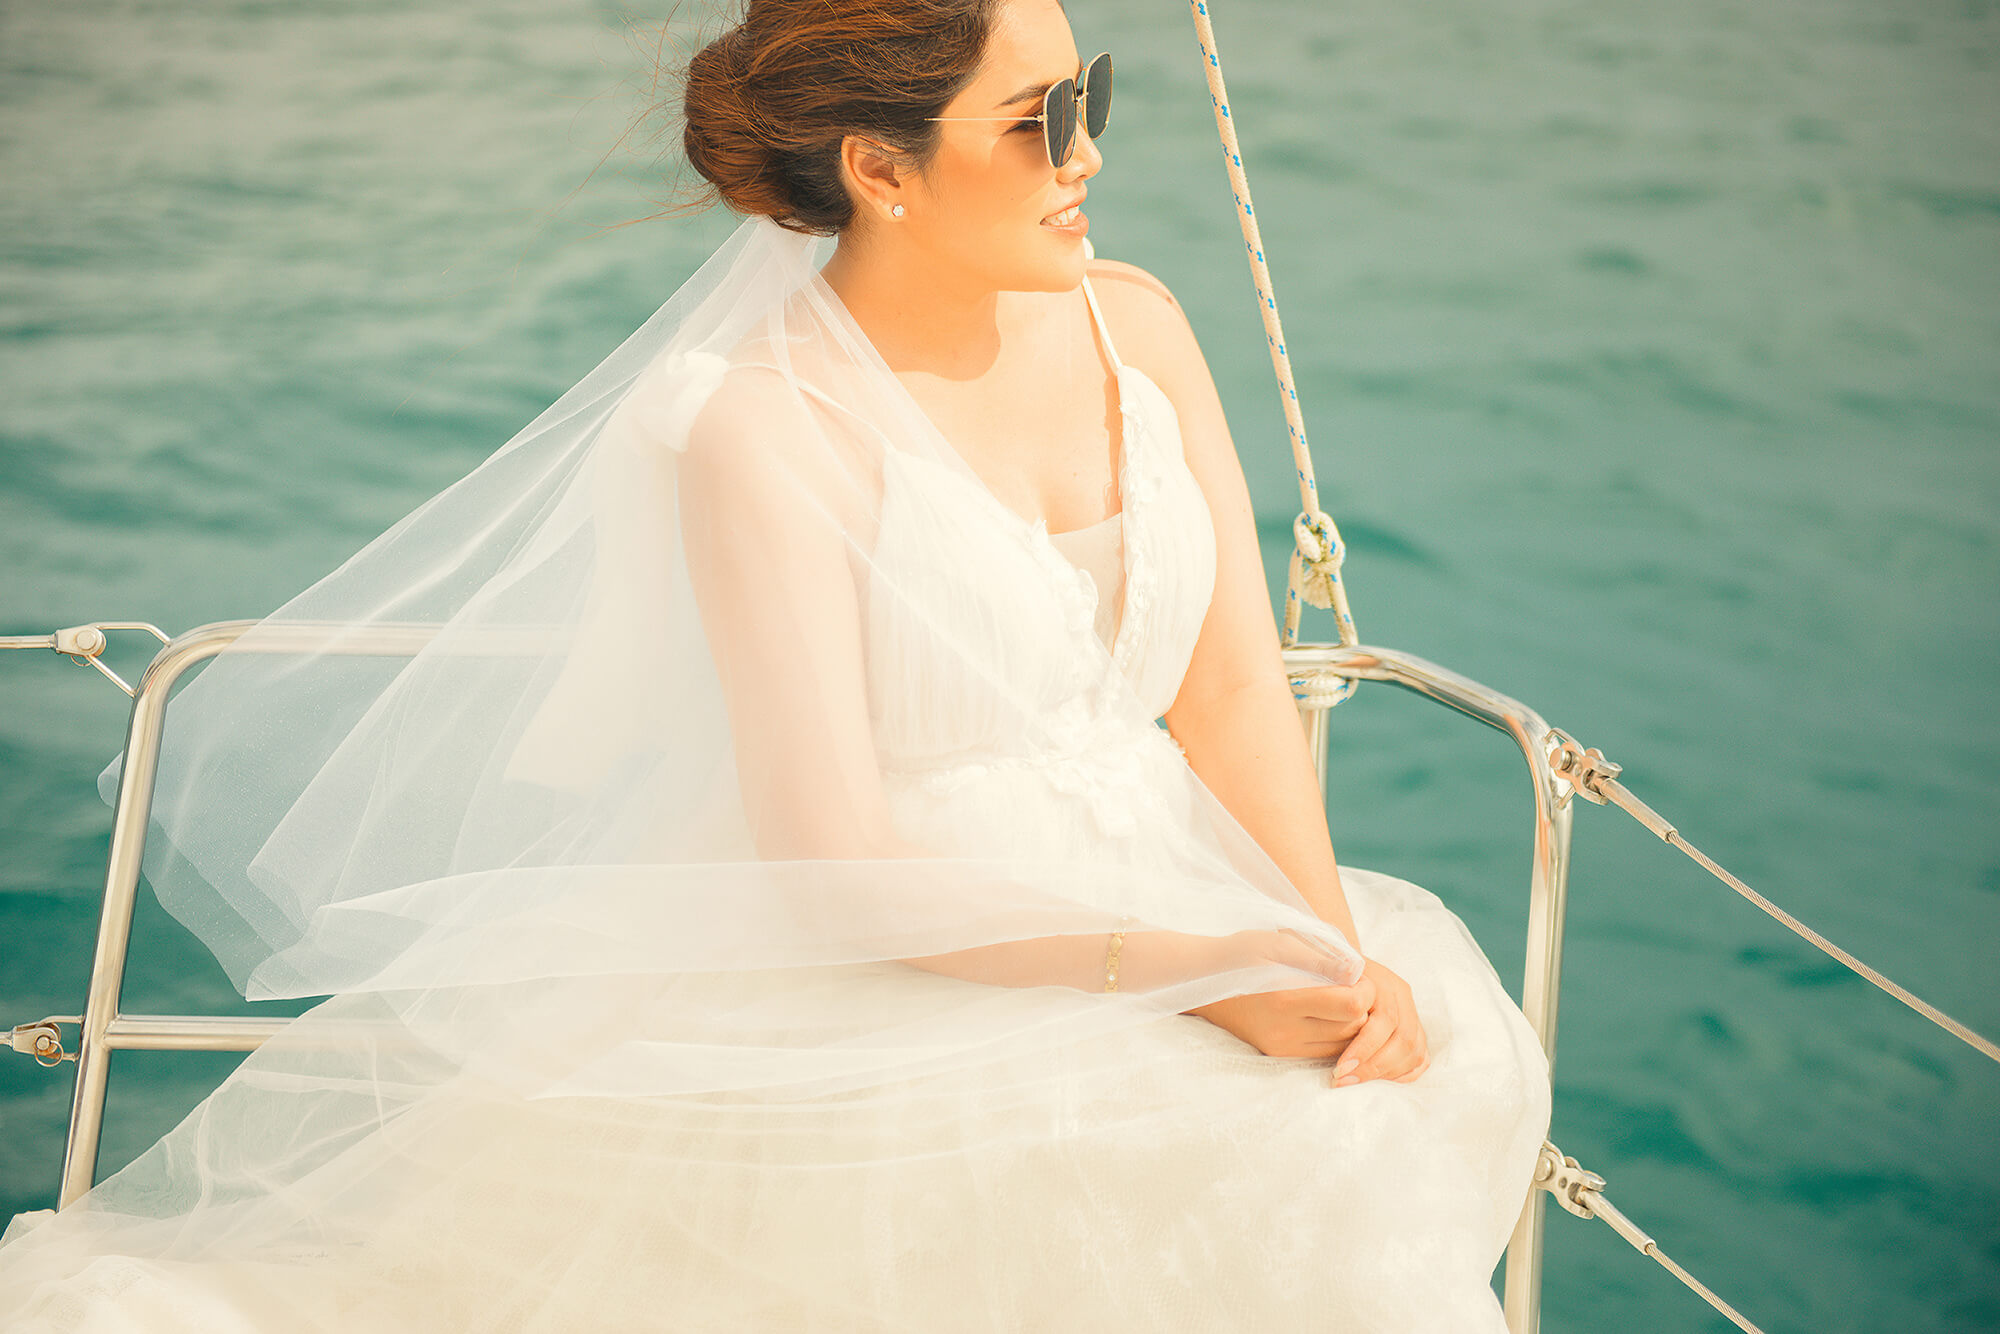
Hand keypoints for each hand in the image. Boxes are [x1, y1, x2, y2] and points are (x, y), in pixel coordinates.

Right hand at [1182, 929, 1376, 1059]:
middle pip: (1352, 1028)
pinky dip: (1335, 1035)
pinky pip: (1324, 1052)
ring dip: (1350, 1023)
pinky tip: (1326, 1014)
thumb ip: (1320, 956)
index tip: (1356, 974)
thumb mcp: (1278, 944)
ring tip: (1339, 998)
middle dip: (1361, 1006)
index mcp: (1285, 999)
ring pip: (1342, 1045)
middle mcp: (1284, 1030)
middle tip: (1351, 984)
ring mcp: (1281, 1046)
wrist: (1202, 980)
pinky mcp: (1278, 1053)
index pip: (1350, 1005)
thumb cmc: (1241, 953)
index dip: (1364, 990)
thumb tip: (1357, 969)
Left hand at [1328, 957, 1428, 1086]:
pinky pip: (1420, 1057)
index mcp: (1385, 983)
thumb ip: (1330, 989)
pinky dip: (1403, 1073)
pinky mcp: (1415, 1027)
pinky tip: (1381, 1080)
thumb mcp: (1327, 973)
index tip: (1339, 1068)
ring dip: (1386, 1073)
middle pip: (1402, 1040)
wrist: (1343, 961)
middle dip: (1373, 1066)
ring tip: (1356, 1082)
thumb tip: (1328, 1003)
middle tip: (1343, 1080)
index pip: (1385, 1021)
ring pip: (1414, 1051)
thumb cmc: (1330, 972)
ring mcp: (1411, 1012)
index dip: (1364, 1049)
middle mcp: (1402, 997)